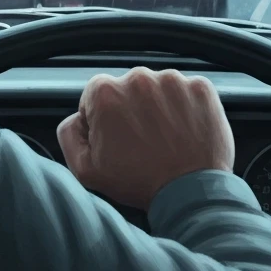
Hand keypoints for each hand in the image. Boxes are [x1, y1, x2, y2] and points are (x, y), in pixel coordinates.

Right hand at [56, 67, 234, 210]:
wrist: (190, 192)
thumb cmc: (138, 183)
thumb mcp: (85, 169)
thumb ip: (70, 134)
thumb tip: (77, 117)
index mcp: (105, 92)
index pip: (96, 94)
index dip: (104, 119)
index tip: (117, 139)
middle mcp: (139, 78)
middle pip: (128, 88)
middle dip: (131, 110)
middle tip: (142, 142)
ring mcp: (174, 80)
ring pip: (158, 89)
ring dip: (158, 108)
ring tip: (165, 139)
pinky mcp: (200, 88)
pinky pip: (186, 92)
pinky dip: (185, 108)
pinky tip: (184, 132)